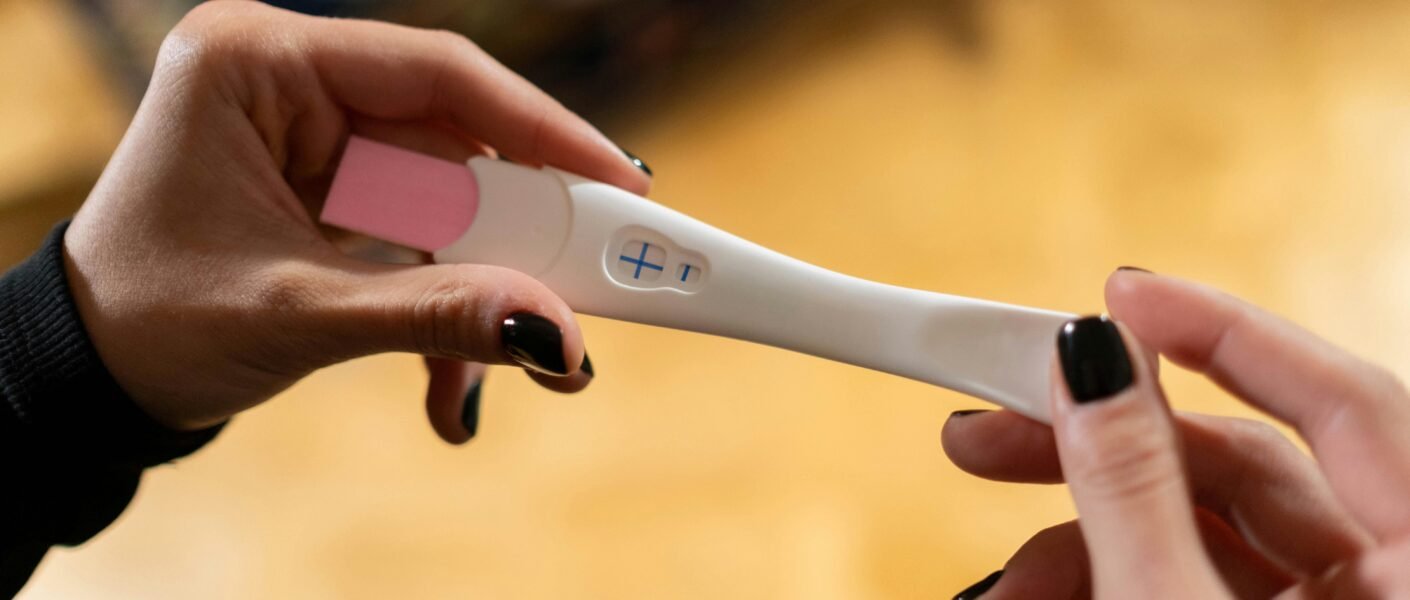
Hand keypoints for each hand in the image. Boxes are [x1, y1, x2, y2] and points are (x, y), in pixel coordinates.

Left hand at [62, 1, 650, 437]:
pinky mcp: (333, 183)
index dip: (544, 129)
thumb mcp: (299, 314)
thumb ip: (434, 314)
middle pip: (458, 143)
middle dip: (519, 238)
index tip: (622, 182)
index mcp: (256, 62)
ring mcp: (315, 132)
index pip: (437, 73)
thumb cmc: (149, 323)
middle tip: (590, 293)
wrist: (89, 377)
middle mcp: (292, 80)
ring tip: (512, 371)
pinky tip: (453, 384)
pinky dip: (446, 304)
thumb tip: (552, 334)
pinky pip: (424, 233)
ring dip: (483, 291)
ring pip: (452, 200)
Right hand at [942, 270, 1409, 597]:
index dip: (1223, 329)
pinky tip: (1038, 593)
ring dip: (1083, 538)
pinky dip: (1107, 576)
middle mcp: (1387, 582)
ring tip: (1004, 583)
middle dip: (1102, 448)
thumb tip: (1091, 364)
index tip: (1119, 292)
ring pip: (1199, 530)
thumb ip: (1133, 492)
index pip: (1340, 396)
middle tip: (988, 432)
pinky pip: (1187, 579)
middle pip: (1241, 465)